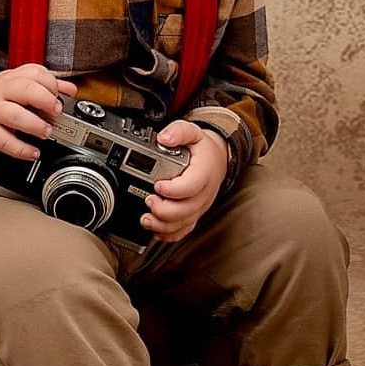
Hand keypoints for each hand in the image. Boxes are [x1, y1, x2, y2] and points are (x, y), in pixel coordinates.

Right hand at [0, 64, 78, 159]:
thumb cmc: (1, 97)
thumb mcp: (22, 84)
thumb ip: (48, 85)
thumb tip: (71, 90)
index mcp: (14, 78)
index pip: (36, 73)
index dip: (51, 84)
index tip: (59, 95)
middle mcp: (3, 92)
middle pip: (25, 89)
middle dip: (45, 99)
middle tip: (56, 111)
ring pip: (14, 115)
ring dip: (34, 124)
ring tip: (46, 131)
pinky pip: (4, 141)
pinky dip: (21, 149)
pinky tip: (34, 152)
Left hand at [141, 121, 229, 242]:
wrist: (218, 160)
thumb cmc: (203, 149)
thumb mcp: (193, 132)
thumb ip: (178, 131)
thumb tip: (163, 138)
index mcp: (204, 173)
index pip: (191, 186)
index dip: (173, 189)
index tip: (157, 185)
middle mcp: (204, 194)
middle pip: (186, 210)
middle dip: (164, 210)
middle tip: (149, 200)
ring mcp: (199, 206)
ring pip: (183, 224)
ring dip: (163, 225)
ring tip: (146, 219)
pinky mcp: (194, 214)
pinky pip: (184, 230)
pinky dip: (169, 234)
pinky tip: (155, 230)